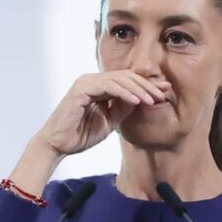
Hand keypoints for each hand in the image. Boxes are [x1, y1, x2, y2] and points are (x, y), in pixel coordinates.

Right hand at [37, 71, 169, 156]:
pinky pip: (108, 87)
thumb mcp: (109, 122)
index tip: (163, 93)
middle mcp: (92, 80)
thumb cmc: (80, 135)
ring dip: (138, 89)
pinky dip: (123, 93)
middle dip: (146, 85)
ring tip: (152, 100)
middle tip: (163, 94)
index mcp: (99, 87)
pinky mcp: (81, 90)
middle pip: (126, 76)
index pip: (126, 81)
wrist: (58, 145)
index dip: (146, 86)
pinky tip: (136, 102)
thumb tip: (142, 100)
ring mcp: (86, 83)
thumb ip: (122, 109)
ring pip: (119, 79)